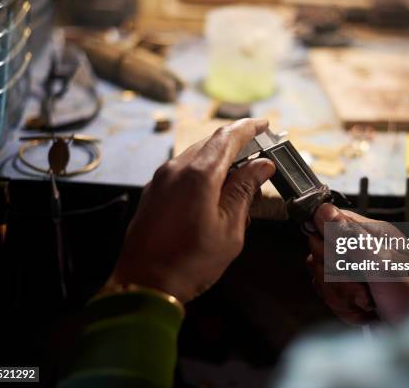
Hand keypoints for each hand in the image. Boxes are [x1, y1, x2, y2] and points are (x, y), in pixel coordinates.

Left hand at [109, 119, 275, 302]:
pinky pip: (182, 170)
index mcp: (198, 174)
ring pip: (195, 156)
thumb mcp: (229, 229)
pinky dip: (202, 171)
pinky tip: (214, 190)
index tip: (264, 124)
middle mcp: (176, 169)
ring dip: (219, 159)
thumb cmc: (190, 262)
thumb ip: (244, 191)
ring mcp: (160, 180)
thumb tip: (262, 166)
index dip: (248, 128)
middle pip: (211, 143)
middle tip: (258, 153)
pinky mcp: (153, 192)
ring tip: (240, 177)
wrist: (144, 284)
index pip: (228, 138)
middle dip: (236, 144)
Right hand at [307, 204, 408, 322]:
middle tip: (363, 286)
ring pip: (322, 277)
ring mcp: (357, 271)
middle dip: (336, 276)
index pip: (327, 220)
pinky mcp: (353, 292)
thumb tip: (324, 211)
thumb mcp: (384, 266)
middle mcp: (363, 248)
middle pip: (320, 251)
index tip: (341, 260)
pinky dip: (346, 309)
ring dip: (342, 296)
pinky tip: (365, 312)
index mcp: (372, 233)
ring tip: (368, 302)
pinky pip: (330, 296)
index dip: (327, 242)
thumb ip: (352, 238)